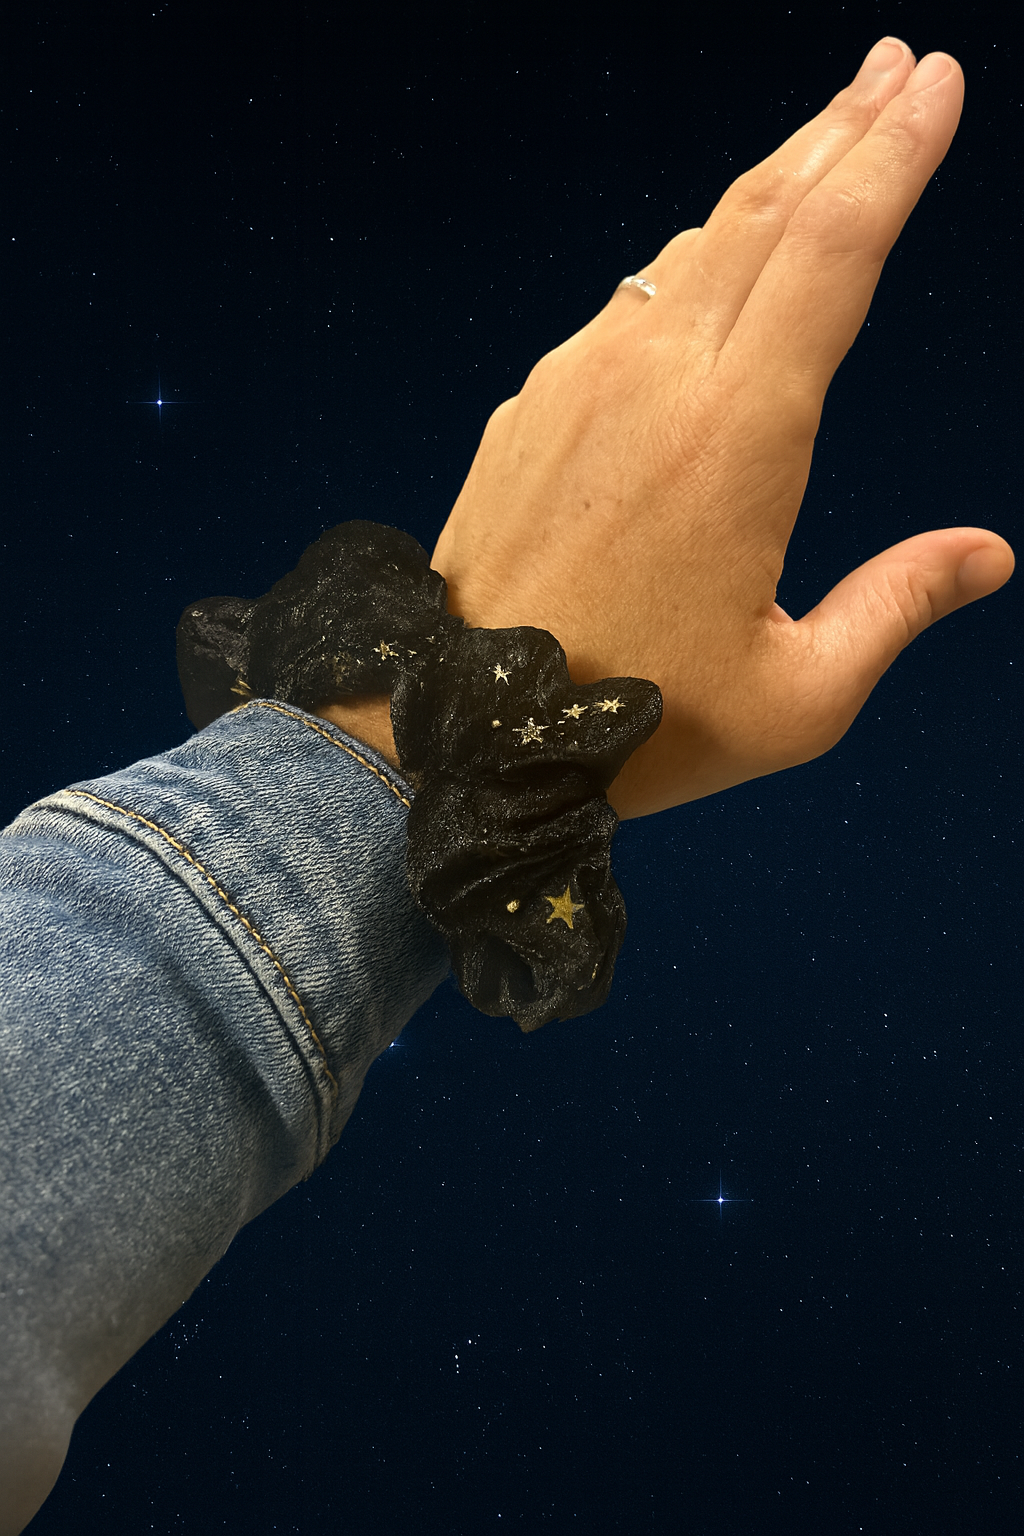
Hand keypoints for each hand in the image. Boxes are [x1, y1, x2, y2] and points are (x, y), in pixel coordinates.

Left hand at [428, 38, 1013, 820]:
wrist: (457, 727)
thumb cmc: (631, 723)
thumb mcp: (797, 697)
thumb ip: (896, 607)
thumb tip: (987, 555)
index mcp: (738, 434)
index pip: (834, 247)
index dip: (894, 155)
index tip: (932, 86)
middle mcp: (653, 378)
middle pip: (764, 213)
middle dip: (839, 130)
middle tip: (891, 71)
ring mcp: (578, 381)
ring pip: (689, 247)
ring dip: (765, 189)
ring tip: (820, 148)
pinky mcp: (532, 405)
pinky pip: (626, 304)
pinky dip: (689, 265)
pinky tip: (712, 270)